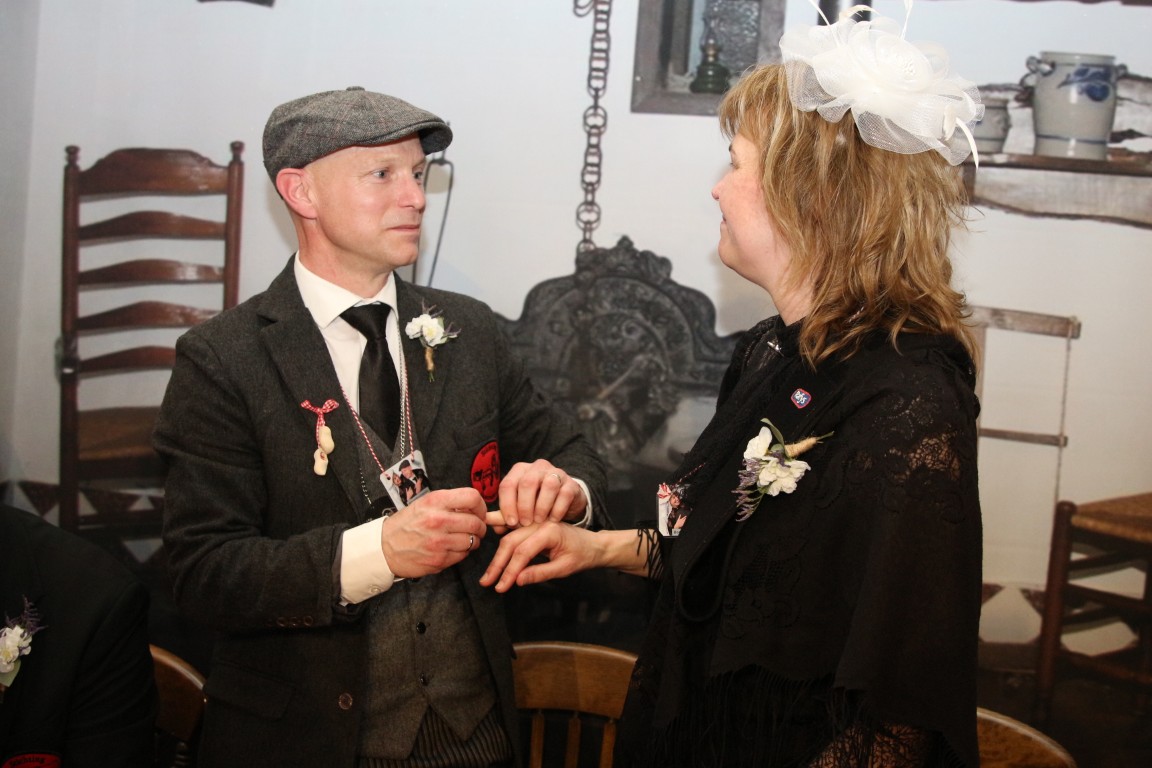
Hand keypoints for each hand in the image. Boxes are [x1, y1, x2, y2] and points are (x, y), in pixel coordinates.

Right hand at [380, 488, 487, 578]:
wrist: (384, 547)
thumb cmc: (406, 524)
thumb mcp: (425, 504)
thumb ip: (449, 503)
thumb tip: (476, 507)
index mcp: (435, 501)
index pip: (472, 498)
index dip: (481, 506)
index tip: (479, 512)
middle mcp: (438, 520)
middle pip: (476, 522)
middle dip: (480, 527)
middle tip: (476, 528)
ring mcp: (439, 542)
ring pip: (473, 541)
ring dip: (473, 541)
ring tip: (463, 539)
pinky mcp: (439, 560)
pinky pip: (463, 555)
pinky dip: (462, 552)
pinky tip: (452, 548)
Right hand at [479, 521, 597, 591]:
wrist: (593, 545)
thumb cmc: (582, 556)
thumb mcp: (565, 568)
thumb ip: (540, 573)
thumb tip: (517, 581)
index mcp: (549, 531)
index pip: (522, 552)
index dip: (509, 570)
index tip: (500, 587)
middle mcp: (539, 524)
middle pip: (511, 542)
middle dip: (497, 564)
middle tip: (486, 582)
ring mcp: (534, 525)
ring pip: (509, 539)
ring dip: (498, 559)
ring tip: (488, 576)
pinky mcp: (532, 528)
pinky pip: (514, 537)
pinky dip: (503, 551)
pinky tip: (495, 562)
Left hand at [497, 459, 585, 527]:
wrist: (564, 504)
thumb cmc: (535, 506)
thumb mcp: (518, 510)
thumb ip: (503, 515)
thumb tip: (486, 521)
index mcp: (520, 471)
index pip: (508, 484)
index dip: (507, 504)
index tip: (510, 522)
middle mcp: (537, 467)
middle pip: (527, 482)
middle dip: (524, 506)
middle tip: (525, 523)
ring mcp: (556, 473)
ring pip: (548, 485)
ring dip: (542, 506)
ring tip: (539, 521)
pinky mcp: (571, 483)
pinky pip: (564, 493)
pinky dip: (558, 509)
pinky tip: (553, 520)